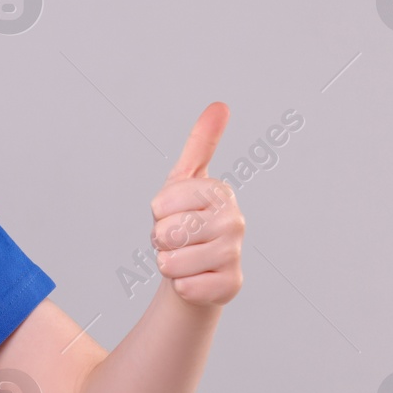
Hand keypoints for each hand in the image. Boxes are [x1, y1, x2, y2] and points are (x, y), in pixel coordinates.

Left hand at [150, 103, 244, 306]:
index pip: (161, 204)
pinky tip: (195, 279)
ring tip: (185, 258)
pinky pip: (184, 286)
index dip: (158, 214)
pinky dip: (180, 286)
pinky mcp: (231, 285)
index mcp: (220, 192)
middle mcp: (234, 221)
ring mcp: (235, 254)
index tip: (174, 214)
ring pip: (171, 261)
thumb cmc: (187, 222)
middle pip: (167, 232)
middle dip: (161, 240)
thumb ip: (201, 142)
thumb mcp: (185, 181)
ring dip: (169, 263)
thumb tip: (220, 106)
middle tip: (178, 240)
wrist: (196, 271)